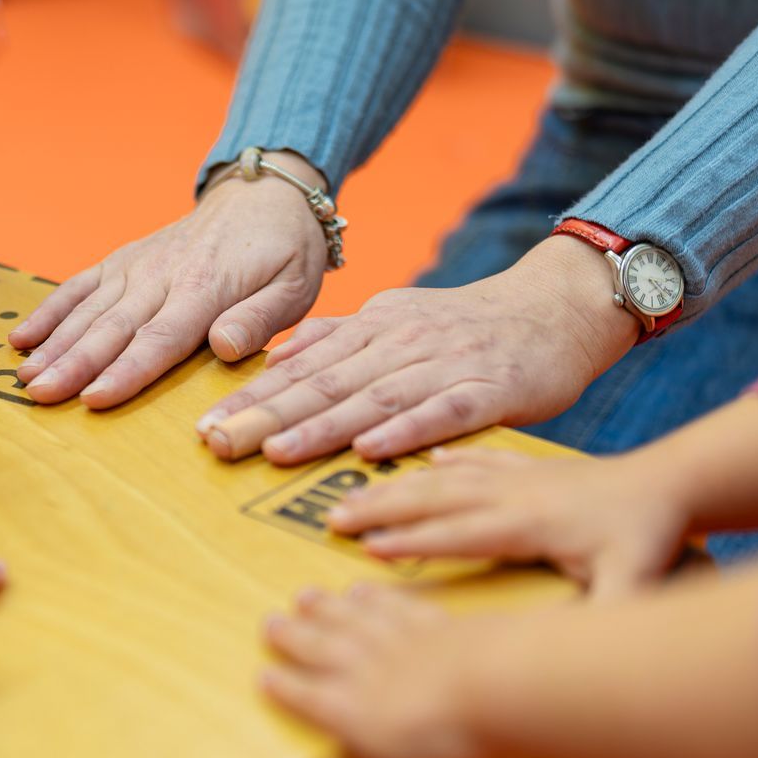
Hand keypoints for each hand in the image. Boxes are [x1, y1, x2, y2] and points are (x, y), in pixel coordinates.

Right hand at [9, 152, 329, 406]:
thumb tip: (226, 347)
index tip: (95, 399)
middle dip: (74, 363)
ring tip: (24, 375)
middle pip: (113, 328)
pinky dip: (50, 310)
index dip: (126, 371)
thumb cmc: (286, 252)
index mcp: (206, 289)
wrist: (265, 193)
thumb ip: (261, 319)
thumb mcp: (295, 287)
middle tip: (40, 394)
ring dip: (54, 343)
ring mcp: (137, 265)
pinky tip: (22, 336)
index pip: (161, 339)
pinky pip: (80, 285)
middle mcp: (162, 275)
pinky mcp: (123, 260)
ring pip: (89, 309)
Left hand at [198, 236, 639, 464]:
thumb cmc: (468, 326)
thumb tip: (274, 355)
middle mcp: (399, 345)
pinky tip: (371, 451)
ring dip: (322, 426)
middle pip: (323, 384)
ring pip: (372, 398)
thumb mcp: (394, 318)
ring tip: (274, 451)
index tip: (201, 425)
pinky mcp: (489, 390)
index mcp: (372, 330)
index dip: (249, 396)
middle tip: (216, 443)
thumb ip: (336, 337)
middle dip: (265, 414)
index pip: (299, 368)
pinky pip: (443, 412)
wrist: (556, 306)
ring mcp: (444, 366)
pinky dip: (406, 431)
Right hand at [261, 583, 483, 757]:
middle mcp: (368, 672)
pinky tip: (364, 590)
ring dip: (326, 609)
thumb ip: (370, 736)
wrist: (492, 683)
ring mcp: (400, 642)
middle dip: (295, 638)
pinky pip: (395, 607)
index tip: (263, 675)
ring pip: (353, 621)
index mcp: (355, 712)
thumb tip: (350, 725)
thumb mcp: (401, 754)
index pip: (311, 699)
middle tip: (270, 622)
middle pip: (323, 649)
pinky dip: (375, 598)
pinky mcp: (433, 624)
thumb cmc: (451, 734)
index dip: (286, 688)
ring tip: (306, 596)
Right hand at [328, 446, 690, 598]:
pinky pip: (477, 459)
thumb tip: (583, 654)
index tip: (369, 552)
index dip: (414, 544)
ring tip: (354, 491)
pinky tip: (426, 460)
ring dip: (397, 485)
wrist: (674, 479)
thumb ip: (606, 616)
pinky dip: (446, 459)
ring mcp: (518, 476)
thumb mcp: (632, 581)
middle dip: (381, 509)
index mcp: (528, 524)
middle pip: (434, 499)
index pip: (458, 535)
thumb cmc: (651, 535)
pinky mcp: (530, 468)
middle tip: (333, 519)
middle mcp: (513, 494)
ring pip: (443, 476)